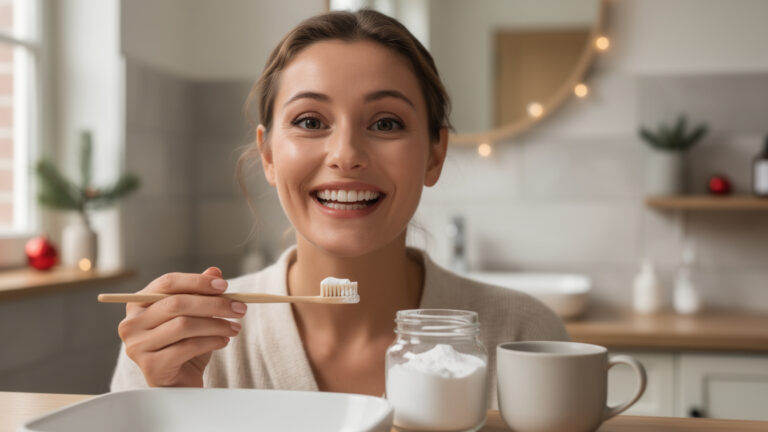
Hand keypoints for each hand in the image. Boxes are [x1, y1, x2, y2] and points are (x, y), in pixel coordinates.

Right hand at [117, 267, 246, 386]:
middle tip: (240, 308)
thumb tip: (214, 272)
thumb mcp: (194, 315)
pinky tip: (224, 341)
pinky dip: (211, 342)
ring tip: (235, 328)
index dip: (197, 282)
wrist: (178, 382)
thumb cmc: (184, 344)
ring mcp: (138, 346)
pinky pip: (187, 347)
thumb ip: (200, 292)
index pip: (168, 283)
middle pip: (177, 303)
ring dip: (216, 325)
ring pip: (184, 325)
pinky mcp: (151, 366)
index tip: (224, 285)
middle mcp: (132, 323)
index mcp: (138, 303)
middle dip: (214, 304)